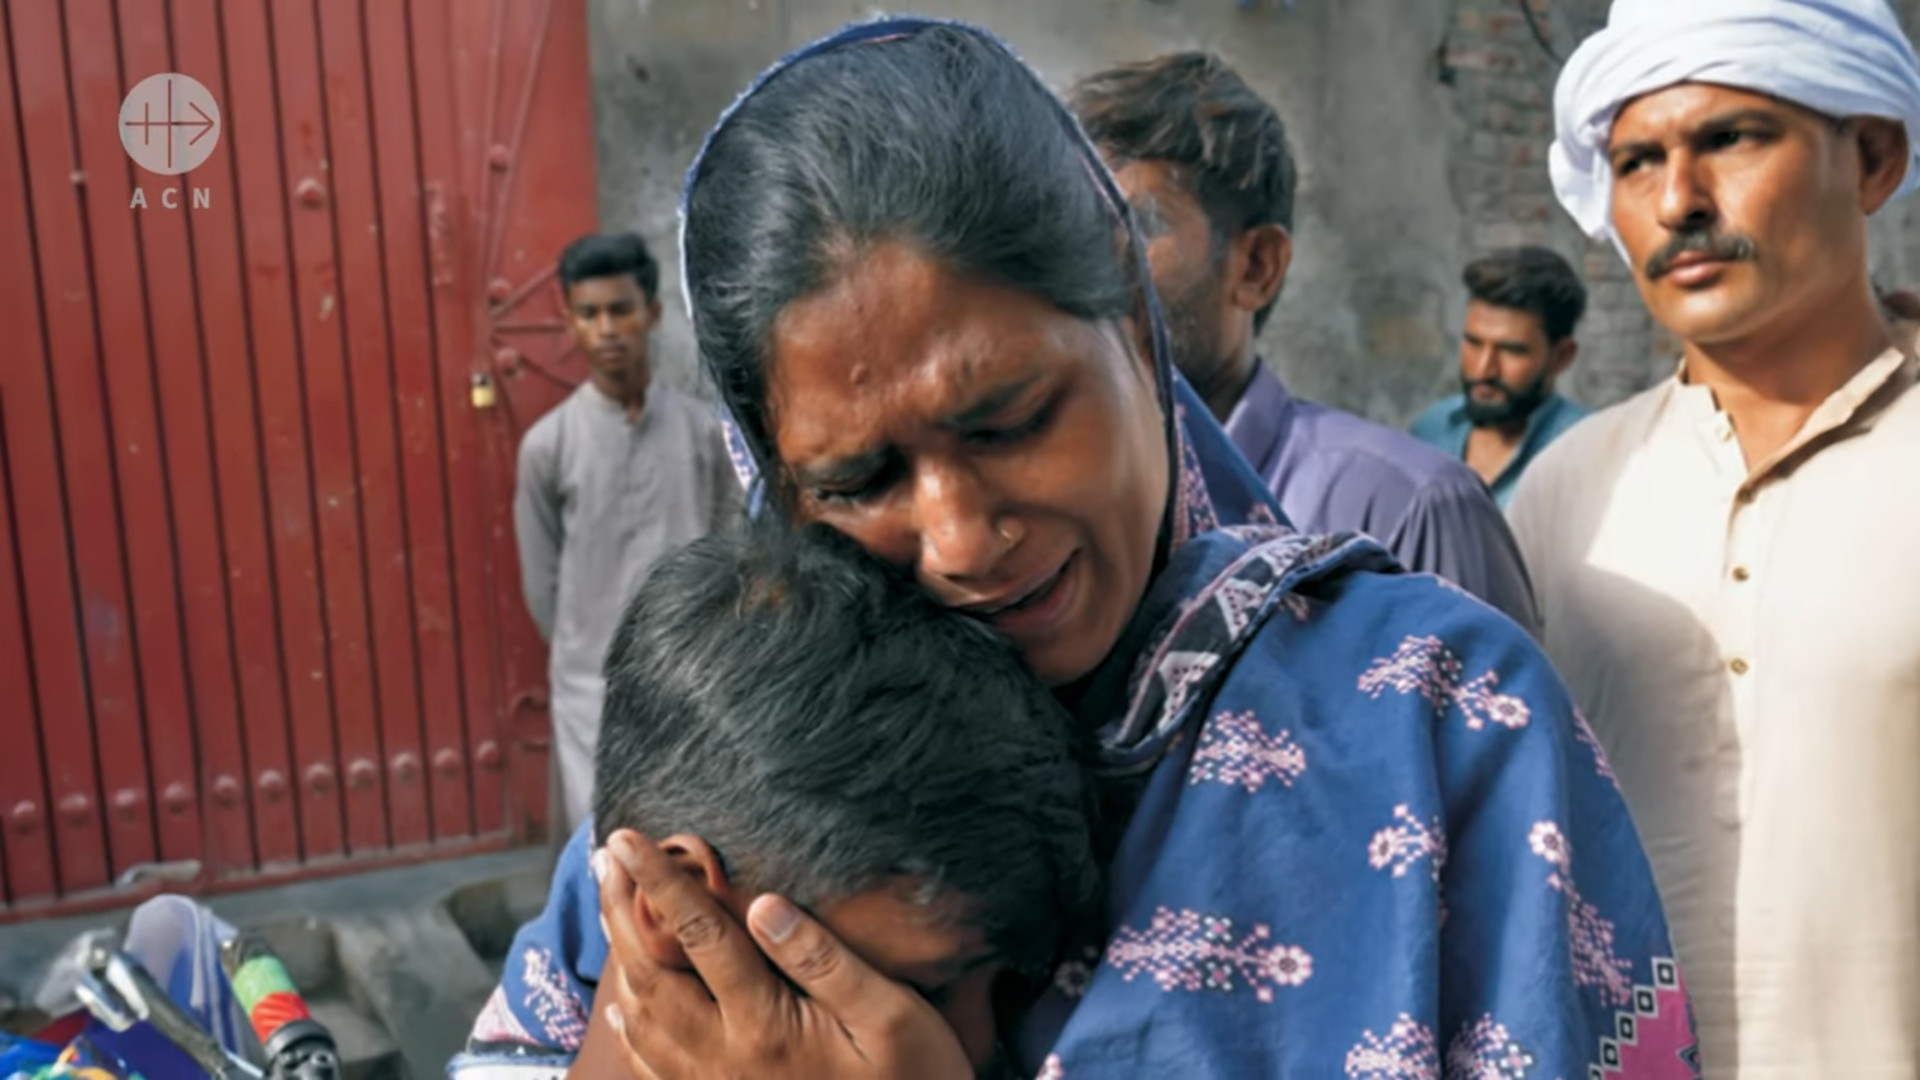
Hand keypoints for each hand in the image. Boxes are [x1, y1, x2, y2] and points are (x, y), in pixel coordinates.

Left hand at [593, 829, 973, 1079]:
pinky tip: (626, 1006)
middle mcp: (726, 1057)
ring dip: (618, 961)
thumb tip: (763, 905)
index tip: (626, 839)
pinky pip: (655, 1069)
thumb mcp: (890, 1014)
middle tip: (602, 861)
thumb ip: (822, 959)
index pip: (698, 934)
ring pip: (644, 1020)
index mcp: (766, 1023)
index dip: (657, 882)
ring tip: (609, 912)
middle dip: (621, 912)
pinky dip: (633, 1030)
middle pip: (651, 973)